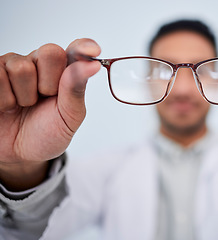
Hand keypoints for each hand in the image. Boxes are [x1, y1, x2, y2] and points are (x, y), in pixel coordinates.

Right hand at [0, 39, 100, 190]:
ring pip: (20, 67)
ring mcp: (13, 66)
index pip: (76, 51)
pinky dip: (4, 99)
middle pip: (50, 53)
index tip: (93, 50)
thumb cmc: (48, 133)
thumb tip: (91, 65)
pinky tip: (6, 106)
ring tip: (23, 106)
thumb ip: (76, 90)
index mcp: (65, 72)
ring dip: (23, 96)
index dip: (84, 47)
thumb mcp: (69, 117)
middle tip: (43, 100)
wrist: (19, 154)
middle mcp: (40, 63)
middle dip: (48, 84)